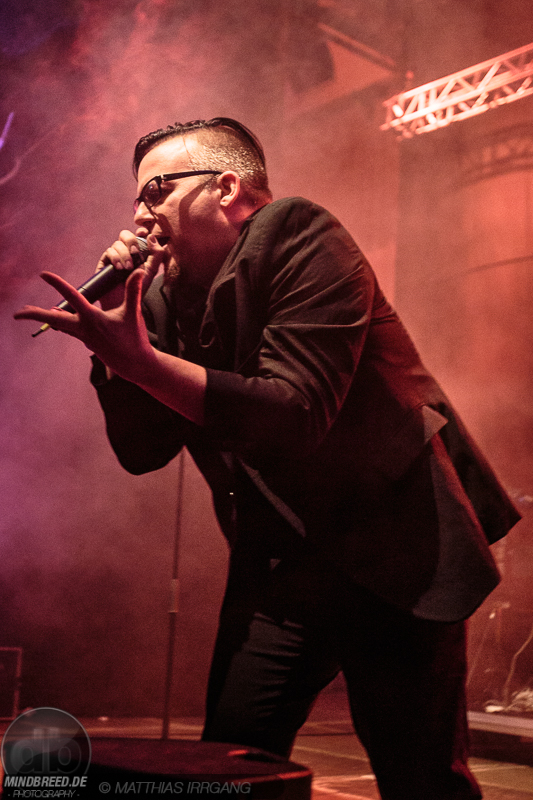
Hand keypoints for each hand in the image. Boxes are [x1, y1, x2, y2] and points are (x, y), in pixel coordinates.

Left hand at [14, 268, 157, 384]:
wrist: (135, 364)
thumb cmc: (134, 339)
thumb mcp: (133, 313)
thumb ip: (133, 291)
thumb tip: (139, 271)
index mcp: (92, 318)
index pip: (72, 296)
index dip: (57, 284)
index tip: (43, 275)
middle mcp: (84, 329)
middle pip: (53, 320)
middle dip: (34, 315)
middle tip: (16, 314)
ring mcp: (84, 337)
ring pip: (59, 325)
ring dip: (45, 318)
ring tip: (29, 312)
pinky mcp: (88, 342)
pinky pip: (68, 330)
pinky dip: (59, 323)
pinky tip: (56, 320)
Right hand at [96, 230, 167, 309]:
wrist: (123, 304)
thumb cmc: (138, 289)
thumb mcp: (151, 271)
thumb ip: (156, 254)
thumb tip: (152, 236)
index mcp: (138, 253)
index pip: (138, 235)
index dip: (140, 231)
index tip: (143, 233)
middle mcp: (126, 252)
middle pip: (125, 235)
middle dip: (131, 241)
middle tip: (136, 253)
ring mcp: (114, 257)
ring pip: (117, 243)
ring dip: (125, 254)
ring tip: (128, 268)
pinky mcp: (104, 262)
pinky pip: (109, 251)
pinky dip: (115, 258)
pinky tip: (119, 268)